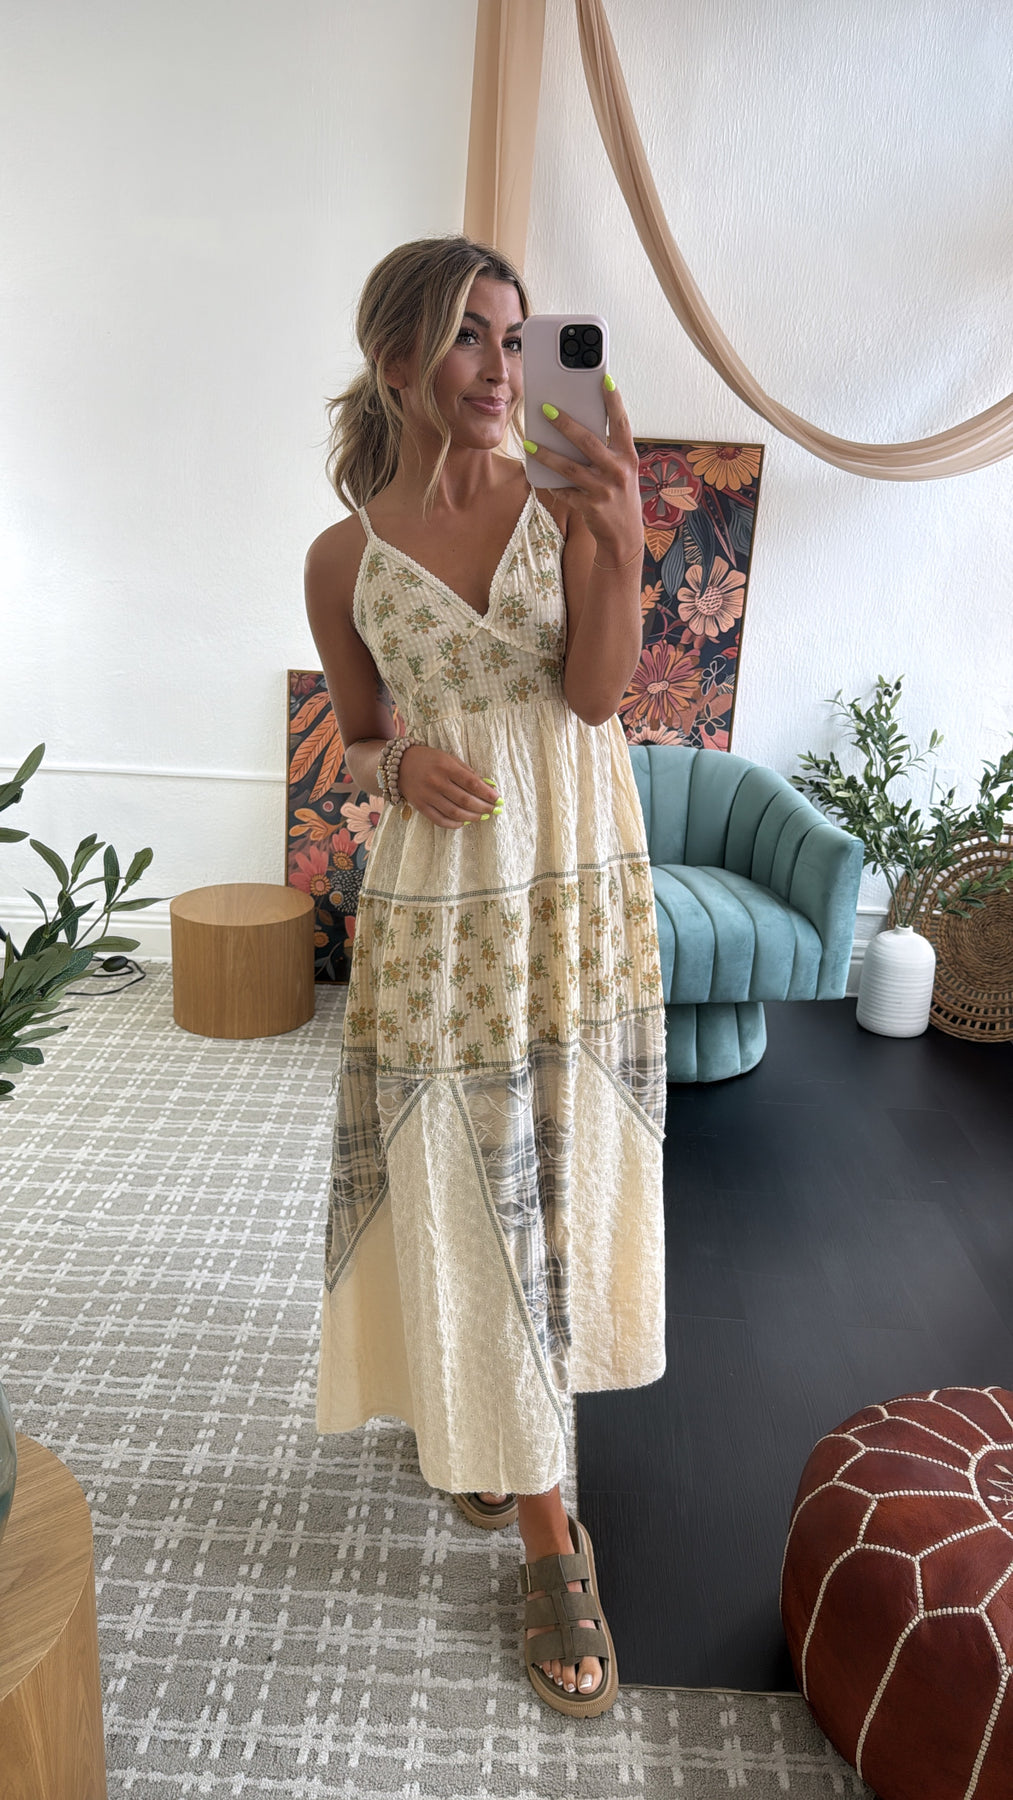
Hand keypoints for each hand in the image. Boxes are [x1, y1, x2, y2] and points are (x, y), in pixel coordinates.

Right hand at [397, 745, 501, 829]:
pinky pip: (440, 820)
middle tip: (493, 810)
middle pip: (465, 800)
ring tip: (481, 817)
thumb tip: (487, 786)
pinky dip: (454, 824)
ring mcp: (427, 796)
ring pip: (454, 813)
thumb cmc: (429, 759)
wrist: (399, 764)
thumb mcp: (449, 758)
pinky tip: (463, 822)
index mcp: (445, 767)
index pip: (471, 783)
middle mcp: (436, 782)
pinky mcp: (420, 806)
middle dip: (483, 808)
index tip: (498, 799)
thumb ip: (467, 772)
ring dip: (472, 817)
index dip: (487, 793)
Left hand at [524, 378, 642, 563]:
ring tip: (529, 443)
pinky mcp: (590, 507)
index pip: (621, 423)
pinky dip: (550, 484)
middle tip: (546, 408)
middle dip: (565, 424)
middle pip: (588, 442)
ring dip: (546, 454)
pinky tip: (538, 476)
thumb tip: (575, 429)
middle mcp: (618, 471)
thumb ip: (606, 450)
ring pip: (569, 468)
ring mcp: (603, 490)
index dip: (614, 401)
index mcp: (628, 456)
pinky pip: (564, 492)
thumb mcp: (622, 470)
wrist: (625, 536)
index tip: (606, 379)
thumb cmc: (619, 496)